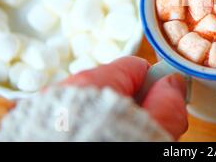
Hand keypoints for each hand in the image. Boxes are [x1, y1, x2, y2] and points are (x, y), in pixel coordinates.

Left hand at [60, 56, 187, 139]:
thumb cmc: (107, 148)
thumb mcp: (150, 133)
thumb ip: (168, 104)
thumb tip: (173, 84)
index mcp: (94, 83)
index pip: (136, 68)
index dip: (155, 86)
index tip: (162, 106)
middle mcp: (67, 91)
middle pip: (115, 87)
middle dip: (133, 107)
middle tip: (141, 132)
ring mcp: (51, 110)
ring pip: (95, 106)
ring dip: (109, 121)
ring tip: (116, 141)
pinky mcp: (43, 127)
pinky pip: (76, 121)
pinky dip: (88, 130)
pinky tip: (95, 144)